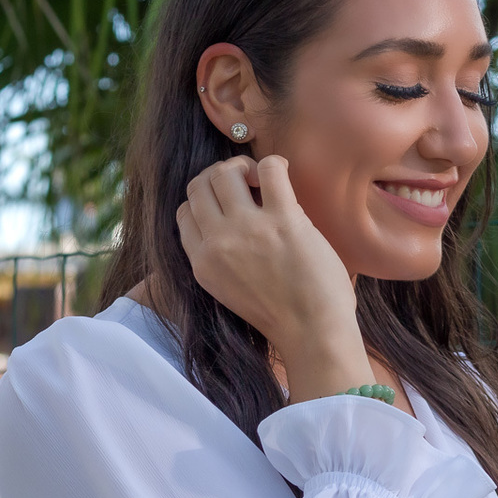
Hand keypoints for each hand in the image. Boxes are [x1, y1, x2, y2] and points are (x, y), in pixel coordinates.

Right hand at [176, 155, 358, 352]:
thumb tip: (228, 223)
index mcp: (203, 263)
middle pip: (199, 186)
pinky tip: (283, 177)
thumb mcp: (230, 292)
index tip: (227, 204)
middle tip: (245, 184)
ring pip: (225, 172)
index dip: (205, 200)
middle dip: (219, 176)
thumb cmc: (282, 317)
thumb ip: (221, 260)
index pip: (184, 212)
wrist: (313, 333)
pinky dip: (274, 164)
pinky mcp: (283, 219)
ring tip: (261, 179)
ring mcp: (248, 229)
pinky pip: (269, 169)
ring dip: (243, 166)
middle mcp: (218, 243)